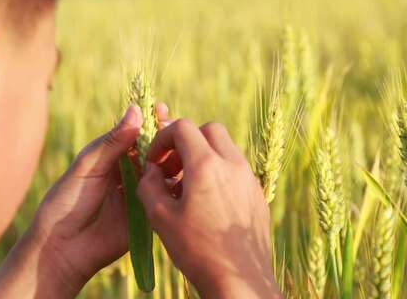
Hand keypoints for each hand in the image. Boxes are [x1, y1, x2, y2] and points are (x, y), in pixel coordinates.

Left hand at [0, 103, 168, 298]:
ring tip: (181, 151)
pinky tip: (185, 175)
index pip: (135, 134)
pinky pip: (165, 198)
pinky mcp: (148, 214)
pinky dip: (175, 186)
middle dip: (165, 139)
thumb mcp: (87, 166)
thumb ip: (111, 142)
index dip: (148, 122)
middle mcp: (128, 173)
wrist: (63, 247)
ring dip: (173, 160)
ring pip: (162, 172)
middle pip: (153, 151)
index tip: (160, 108)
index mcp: (112, 157)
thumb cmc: (66, 202)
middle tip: (176, 131)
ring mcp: (140, 193)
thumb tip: (135, 110)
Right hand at [136, 119, 281, 298]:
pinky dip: (219, 172)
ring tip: (188, 188)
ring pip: (225, 148)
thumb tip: (151, 170)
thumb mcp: (160, 217)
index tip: (155, 161)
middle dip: (186, 141)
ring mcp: (249, 178)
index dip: (163, 139)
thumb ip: (149, 185)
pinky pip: (237, 169)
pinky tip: (208, 202)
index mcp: (206, 165)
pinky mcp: (258, 194)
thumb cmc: (197, 250)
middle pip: (209, 130)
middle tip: (173, 168)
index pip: (183, 127)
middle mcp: (232, 165)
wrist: (238, 279)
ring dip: (203, 156)